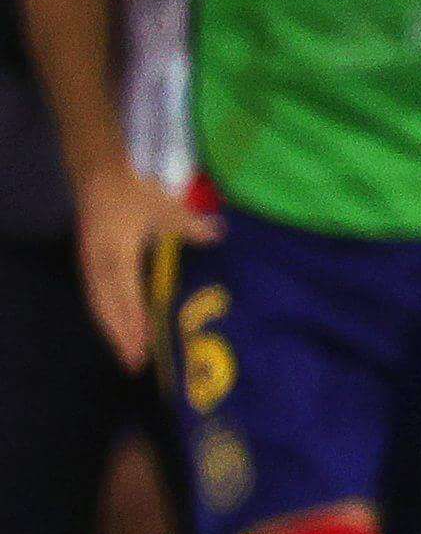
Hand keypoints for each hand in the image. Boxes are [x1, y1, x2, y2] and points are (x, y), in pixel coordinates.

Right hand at [73, 169, 182, 370]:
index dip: (132, 318)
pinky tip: (121, 332)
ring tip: (128, 356)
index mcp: (115, 248)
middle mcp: (98, 259)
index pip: (123, 290)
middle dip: (120, 334)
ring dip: (113, 330)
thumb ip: (187, 224)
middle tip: (135, 364)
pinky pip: (98, 294)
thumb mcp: (162, 201)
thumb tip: (216, 235)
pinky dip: (109, 315)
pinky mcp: (91, 261)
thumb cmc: (134, 185)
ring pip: (99, 302)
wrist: (98, 169)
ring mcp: (91, 261)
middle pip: (106, 304)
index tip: (143, 343)